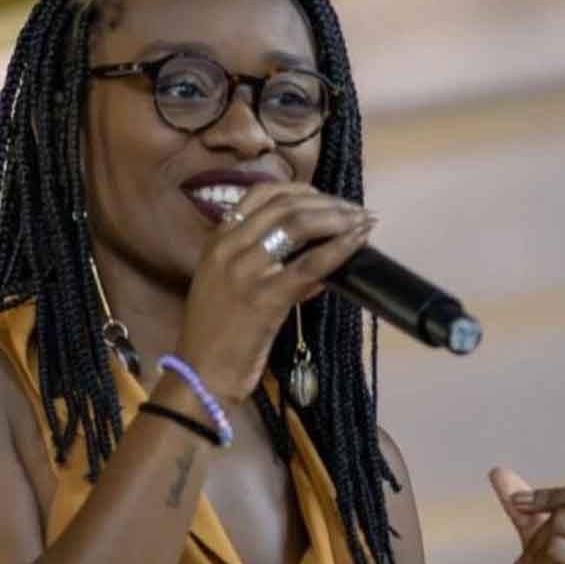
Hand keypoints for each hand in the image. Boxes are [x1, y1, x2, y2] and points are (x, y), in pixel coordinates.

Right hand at [174, 182, 374, 404]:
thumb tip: (317, 256)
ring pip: (298, 225)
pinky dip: (339, 248)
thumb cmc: (218, 335)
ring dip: (338, 218)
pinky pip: (310, 264)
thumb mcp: (233, 287)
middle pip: (285, 205)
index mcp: (218, 240)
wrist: (202, 373)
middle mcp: (228, 247)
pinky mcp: (265, 297)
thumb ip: (268, 266)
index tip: (327, 198)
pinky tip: (358, 241)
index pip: (261, 193)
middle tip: (356, 210)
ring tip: (363, 221)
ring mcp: (245, 270)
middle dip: (328, 203)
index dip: (301, 190)